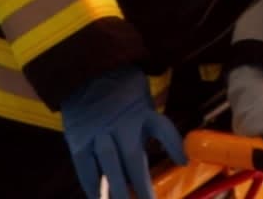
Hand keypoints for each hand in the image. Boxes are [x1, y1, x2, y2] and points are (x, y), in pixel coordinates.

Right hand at [59, 66, 186, 198]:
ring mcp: (98, 132)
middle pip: (133, 157)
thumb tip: (176, 154)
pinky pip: (85, 166)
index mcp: (141, 111)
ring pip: (109, 164)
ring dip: (117, 190)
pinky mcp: (78, 139)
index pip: (161, 127)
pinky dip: (91, 185)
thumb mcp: (142, 100)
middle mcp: (120, 123)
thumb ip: (151, 124)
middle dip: (141, 185)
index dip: (174, 144)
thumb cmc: (119, 92)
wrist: (84, 75)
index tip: (183, 161)